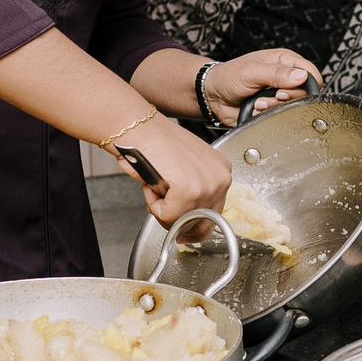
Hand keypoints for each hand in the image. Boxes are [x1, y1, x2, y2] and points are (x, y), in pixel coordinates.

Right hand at [117, 114, 233, 226]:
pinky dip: (154, 205)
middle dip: (178, 221)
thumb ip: (193, 189)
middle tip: (162, 210)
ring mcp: (208, 185)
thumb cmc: (154, 143)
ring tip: (155, 186)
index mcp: (221, 170)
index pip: (214, 212)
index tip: (183, 232)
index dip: (193, 224)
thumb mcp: (186, 168)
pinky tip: (152, 185)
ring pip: (183, 221)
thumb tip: (189, 218)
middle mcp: (221, 177)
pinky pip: (168, 216)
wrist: (140, 128)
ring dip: (162, 209)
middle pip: (203, 223)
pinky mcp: (190, 191)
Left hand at [202, 50, 322, 125]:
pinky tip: (255, 109)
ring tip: (258, 102)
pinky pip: (279, 117)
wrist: (212, 96)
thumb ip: (277, 73)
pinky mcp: (272, 108)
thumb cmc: (228, 77)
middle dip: (286, 98)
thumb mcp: (252, 71)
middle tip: (273, 95)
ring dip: (273, 107)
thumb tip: (302, 76)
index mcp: (284, 61)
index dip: (305, 84)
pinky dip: (267, 115)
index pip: (310, 73)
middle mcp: (285, 77)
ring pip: (292, 107)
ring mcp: (279, 94)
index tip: (286, 89)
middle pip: (304, 94)